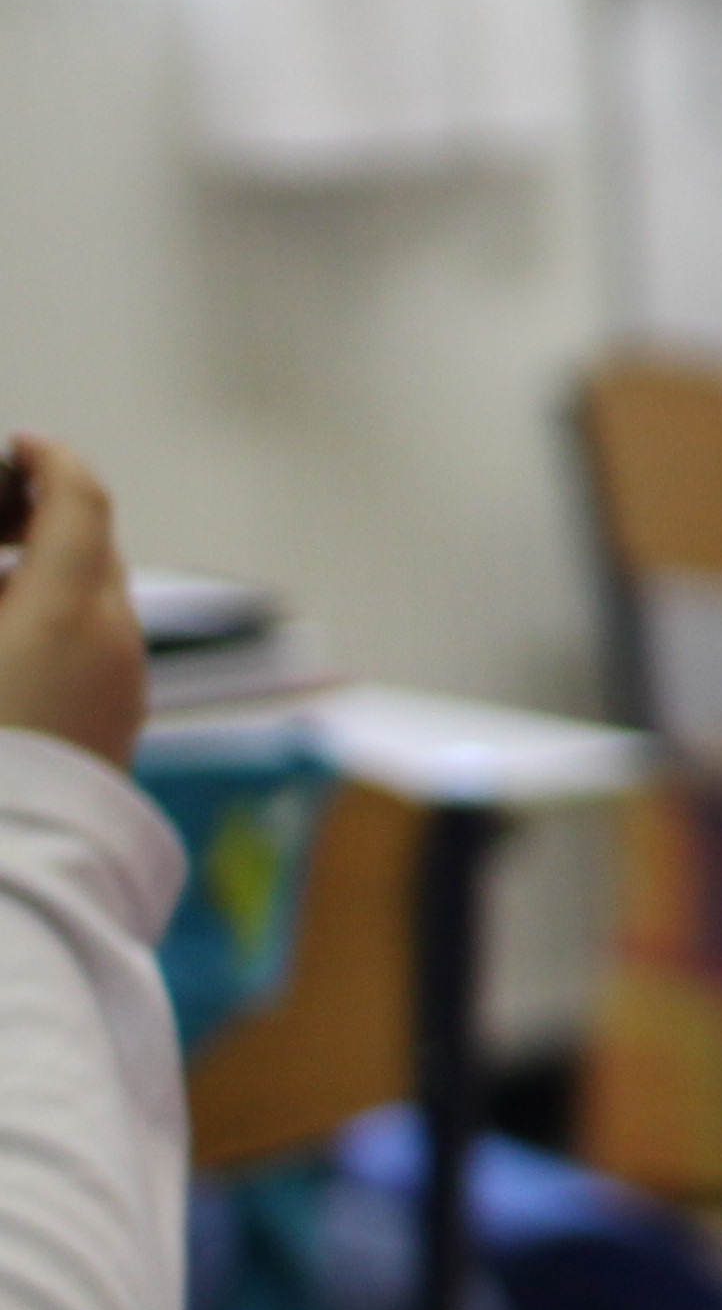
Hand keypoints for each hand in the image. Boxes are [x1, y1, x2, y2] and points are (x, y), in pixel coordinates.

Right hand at [0, 441, 144, 765]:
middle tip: (1, 506)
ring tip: (1, 577)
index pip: (82, 501)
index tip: (24, 446)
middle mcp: (113, 640)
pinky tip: (9, 643)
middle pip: (96, 550)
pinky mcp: (115, 728)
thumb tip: (14, 582)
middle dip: (49, 519)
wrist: (12, 863)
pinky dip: (57, 623)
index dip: (52, 461)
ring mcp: (122, 687)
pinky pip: (94, 650)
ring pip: (98, 603)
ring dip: (51, 577)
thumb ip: (7, 586)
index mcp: (70, 607)